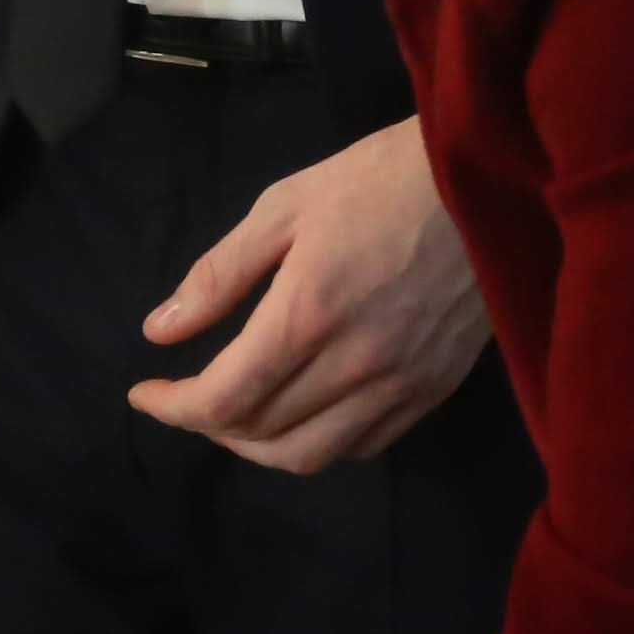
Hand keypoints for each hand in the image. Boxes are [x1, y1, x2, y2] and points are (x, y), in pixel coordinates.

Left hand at [126, 116, 492, 474]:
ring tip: (236, 414)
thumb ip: (218, 276)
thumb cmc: (380, 179)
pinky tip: (301, 411)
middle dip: (207, 424)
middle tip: (187, 396)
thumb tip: (159, 331)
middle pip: (261, 434)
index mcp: (307, 315)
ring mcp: (402, 384)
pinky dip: (318, 441)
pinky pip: (364, 445)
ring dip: (259, 446)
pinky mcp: (437, 389)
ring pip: (312, 455)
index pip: (223, 399)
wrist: (490, 178)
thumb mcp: (283, 208)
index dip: (172, 408)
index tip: (144, 393)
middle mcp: (355, 364)